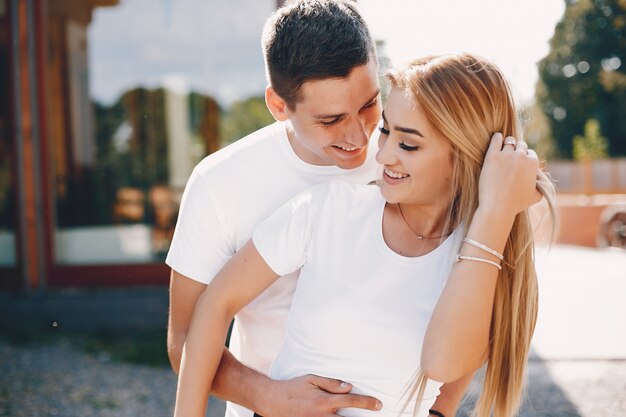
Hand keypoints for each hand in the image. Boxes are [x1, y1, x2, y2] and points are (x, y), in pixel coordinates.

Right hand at [260, 374, 381, 416]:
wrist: (272, 402)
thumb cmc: (293, 388)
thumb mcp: (311, 380)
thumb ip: (331, 383)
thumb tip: (349, 386)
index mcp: (323, 402)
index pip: (351, 401)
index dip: (367, 403)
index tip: (379, 405)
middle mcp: (322, 416)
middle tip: (376, 415)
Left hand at [478, 133, 541, 218]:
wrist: (498, 207)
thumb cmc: (516, 204)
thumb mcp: (536, 196)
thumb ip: (541, 185)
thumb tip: (540, 180)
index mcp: (533, 163)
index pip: (530, 153)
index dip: (525, 158)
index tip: (518, 162)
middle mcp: (521, 156)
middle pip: (520, 145)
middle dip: (516, 150)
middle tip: (510, 157)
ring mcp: (506, 155)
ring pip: (508, 142)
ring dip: (506, 145)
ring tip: (502, 150)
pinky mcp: (492, 156)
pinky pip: (495, 140)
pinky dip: (496, 138)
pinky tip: (496, 139)